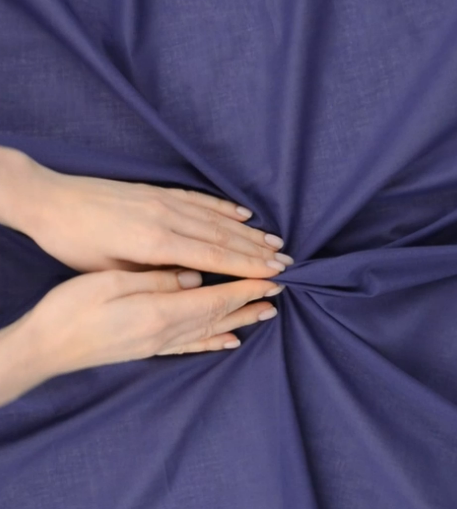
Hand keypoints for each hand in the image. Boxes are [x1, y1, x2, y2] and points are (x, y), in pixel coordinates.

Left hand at [2, 148, 292, 275]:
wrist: (51, 200)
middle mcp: (167, 218)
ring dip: (248, 230)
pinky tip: (242, 212)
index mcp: (156, 243)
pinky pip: (198, 199)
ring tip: (274, 240)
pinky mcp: (158, 192)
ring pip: (216, 218)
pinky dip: (223, 207)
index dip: (247, 265)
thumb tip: (191, 278)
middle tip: (286, 261)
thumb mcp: (109, 269)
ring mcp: (164, 201)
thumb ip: (153, 274)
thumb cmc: (74, 242)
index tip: (274, 273)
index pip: (213, 257)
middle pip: (222, 236)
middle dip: (257, 251)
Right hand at [22, 270, 282, 377]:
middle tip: (279, 291)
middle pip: (220, 314)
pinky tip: (229, 342)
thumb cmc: (71, 310)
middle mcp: (166, 331)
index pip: (216, 297)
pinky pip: (193, 345)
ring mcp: (159, 343)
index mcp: (160, 311)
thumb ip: (156, 280)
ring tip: (266, 314)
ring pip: (212, 330)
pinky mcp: (150, 349)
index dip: (246, 286)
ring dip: (241, 320)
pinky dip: (215, 342)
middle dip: (251, 300)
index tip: (271, 276)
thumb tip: (193, 277)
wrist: (46, 348)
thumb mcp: (110, 283)